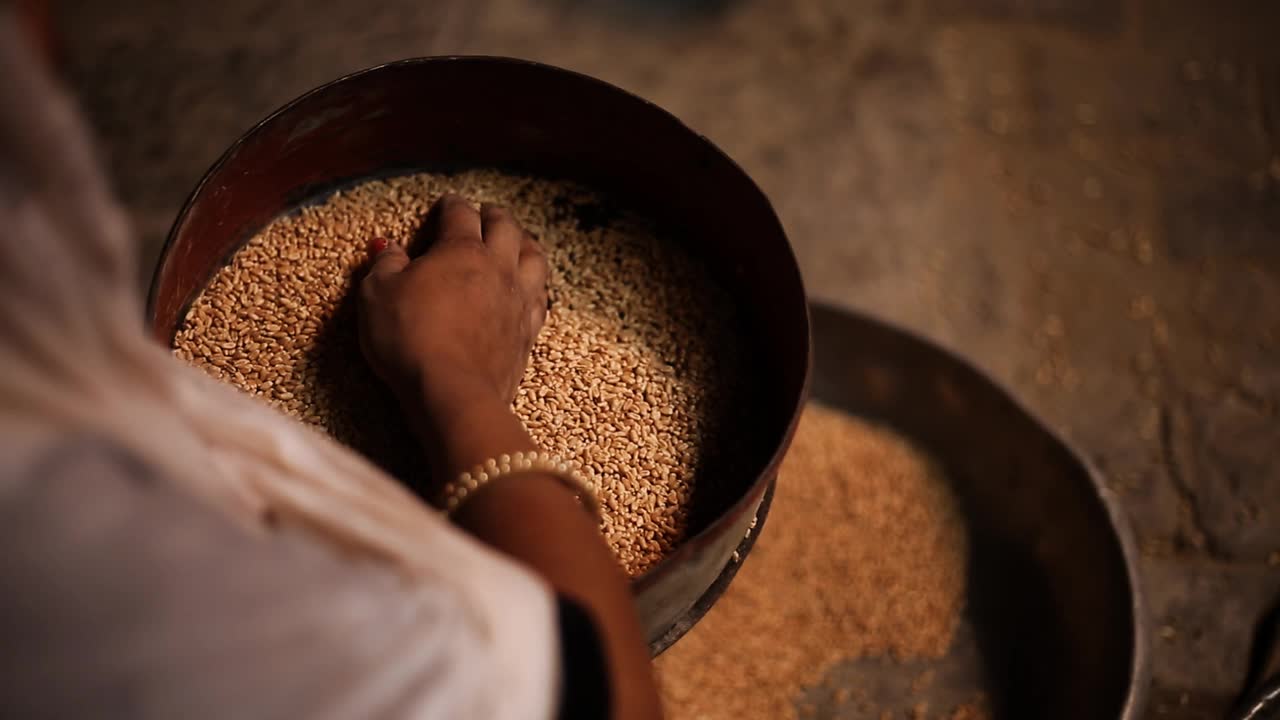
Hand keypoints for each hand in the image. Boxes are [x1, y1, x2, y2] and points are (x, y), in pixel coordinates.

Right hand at [359, 194, 547, 441]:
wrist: (453, 391)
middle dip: (494, 215)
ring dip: (525, 243)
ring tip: (518, 241)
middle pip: (506, 228)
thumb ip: (385, 264)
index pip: (460, 214)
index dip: (451, 205)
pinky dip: (535, 285)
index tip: (447, 203)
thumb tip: (388, 247)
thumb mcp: (378, 294)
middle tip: (486, 212)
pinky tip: (530, 288)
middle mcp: (498, 267)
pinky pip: (540, 298)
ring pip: (534, 258)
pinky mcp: (528, 331)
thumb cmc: (410, 338)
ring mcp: (518, 299)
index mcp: (462, 250)